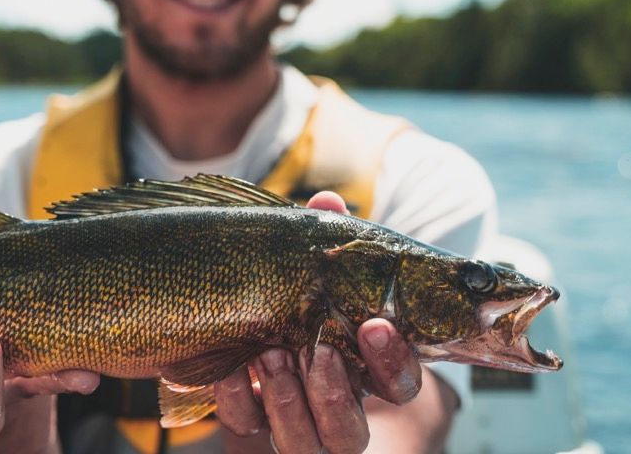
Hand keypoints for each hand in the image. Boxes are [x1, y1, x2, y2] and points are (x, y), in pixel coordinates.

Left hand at [213, 192, 425, 453]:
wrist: (230, 319)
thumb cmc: (296, 292)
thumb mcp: (314, 265)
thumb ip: (326, 238)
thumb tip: (327, 200)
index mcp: (368, 371)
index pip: (400, 384)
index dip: (393, 361)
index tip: (374, 325)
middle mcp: (336, 408)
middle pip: (351, 431)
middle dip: (335, 392)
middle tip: (320, 349)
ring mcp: (292, 423)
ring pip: (305, 442)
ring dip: (289, 401)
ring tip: (271, 354)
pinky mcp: (249, 424)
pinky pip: (246, 429)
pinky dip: (238, 400)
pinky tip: (231, 367)